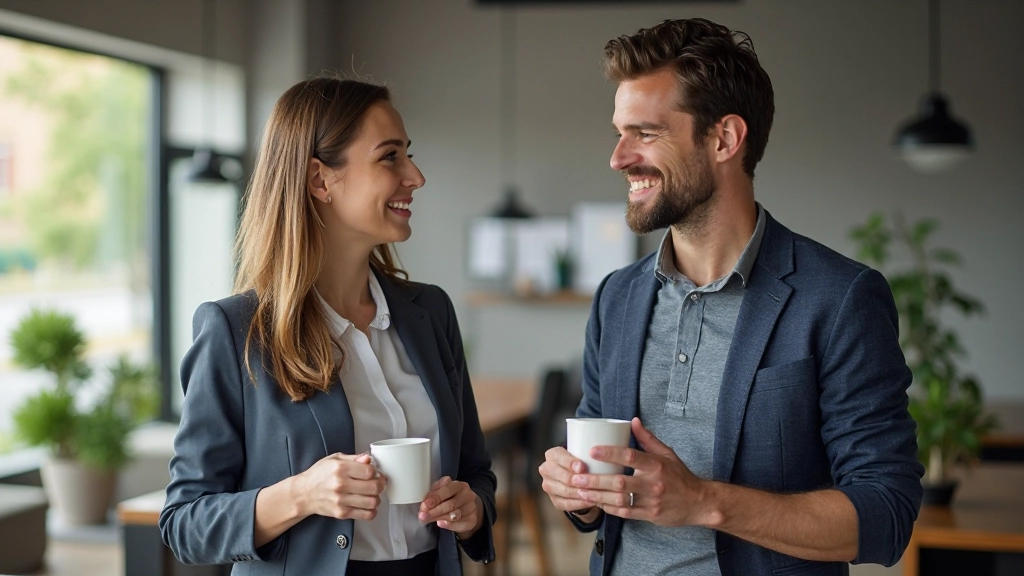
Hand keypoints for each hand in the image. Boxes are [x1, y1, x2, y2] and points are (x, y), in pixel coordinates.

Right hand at [293, 452, 385, 520]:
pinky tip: (368, 505)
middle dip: (380, 484)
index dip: (376, 471)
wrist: (303, 493)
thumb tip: (368, 458)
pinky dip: (372, 511)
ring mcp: (341, 500)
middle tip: (379, 483)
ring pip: (372, 502)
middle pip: (374, 487)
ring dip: (377, 498)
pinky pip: (366, 515)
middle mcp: (341, 485)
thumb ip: (354, 458)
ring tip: (373, 494)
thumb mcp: (334, 459)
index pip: (369, 471)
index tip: (374, 472)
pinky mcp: (341, 513)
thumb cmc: (319, 475)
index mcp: (340, 468)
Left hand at [418, 476, 483, 537]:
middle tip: (422, 515)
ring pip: (454, 514)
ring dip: (439, 517)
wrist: (468, 510)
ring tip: (427, 520)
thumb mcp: (444, 493)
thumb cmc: (452, 499)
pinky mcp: (472, 519)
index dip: (435, 497)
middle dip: (434, 510)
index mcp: (459, 485)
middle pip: (450, 503)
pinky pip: (460, 523)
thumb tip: (426, 503)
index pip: (447, 489)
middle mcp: (467, 495)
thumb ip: (435, 494)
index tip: (424, 505)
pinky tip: (441, 524)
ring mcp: (471, 508)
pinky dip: (449, 524)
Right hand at [538, 446, 598, 515]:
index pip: (559, 458)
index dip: (570, 463)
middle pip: (562, 476)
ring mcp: (548, 486)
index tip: (582, 467)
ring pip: (564, 491)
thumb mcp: (581, 454)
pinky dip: (580, 503)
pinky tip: (591, 501)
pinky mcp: (554, 499)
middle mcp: (546, 469)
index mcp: (552, 455)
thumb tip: (587, 464)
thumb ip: (584, 456)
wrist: (575, 474)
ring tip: (594, 493)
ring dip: (580, 493)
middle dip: (577, 480)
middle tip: (590, 483)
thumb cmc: (580, 461)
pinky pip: (567, 504)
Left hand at [572, 418, 712, 526]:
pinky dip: (609, 509)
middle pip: (620, 481)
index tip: (592, 451)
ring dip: (598, 496)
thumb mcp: (667, 454)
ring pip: (620, 500)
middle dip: (596, 480)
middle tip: (577, 477)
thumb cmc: (680, 476)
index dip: (610, 453)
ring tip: (580, 491)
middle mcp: (653, 483)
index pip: (630, 456)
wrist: (699, 502)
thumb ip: (647, 438)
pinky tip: (596, 503)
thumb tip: (632, 421)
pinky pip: (626, 513)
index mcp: (656, 465)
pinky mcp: (650, 515)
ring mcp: (652, 500)